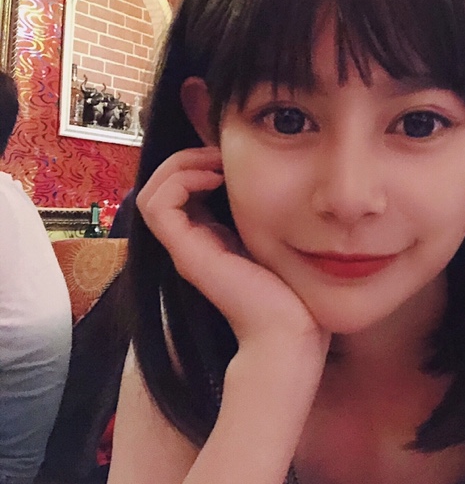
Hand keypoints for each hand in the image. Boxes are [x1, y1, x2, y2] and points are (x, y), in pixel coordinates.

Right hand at [137, 147, 329, 352]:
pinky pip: (159, 205)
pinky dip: (181, 180)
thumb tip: (273, 182)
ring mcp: (185, 249)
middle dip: (188, 158)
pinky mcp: (186, 254)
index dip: (198, 164)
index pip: (181, 190)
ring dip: (182, 164)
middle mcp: (192, 243)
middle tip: (221, 153)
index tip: (231, 157)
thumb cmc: (292, 289)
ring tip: (216, 162)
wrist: (288, 330)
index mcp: (211, 239)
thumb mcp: (277, 240)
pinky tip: (217, 178)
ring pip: (153, 191)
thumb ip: (266, 216)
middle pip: (162, 187)